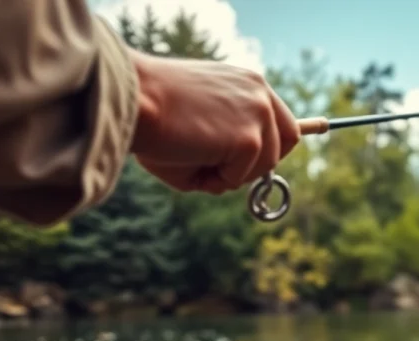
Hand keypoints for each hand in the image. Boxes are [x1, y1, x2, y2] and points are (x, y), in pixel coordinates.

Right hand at [128, 48, 300, 194]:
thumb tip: (233, 178)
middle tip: (226, 172)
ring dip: (230, 175)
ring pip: (265, 165)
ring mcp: (258, 114)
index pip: (280, 117)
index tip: (252, 160)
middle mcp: (259, 92)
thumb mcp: (198, 120)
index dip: (270, 144)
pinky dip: (215, 181)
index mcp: (247, 81)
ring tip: (192, 159)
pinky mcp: (249, 139)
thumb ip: (226, 141)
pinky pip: (240, 177)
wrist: (130, 97)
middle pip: (288, 140)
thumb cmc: (151, 111)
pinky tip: (190, 161)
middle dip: (262, 163)